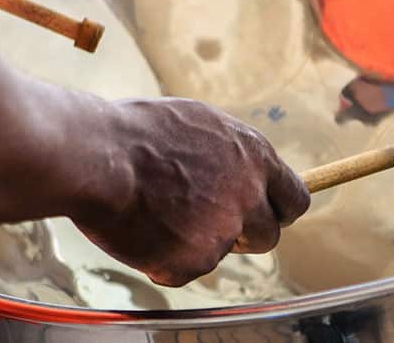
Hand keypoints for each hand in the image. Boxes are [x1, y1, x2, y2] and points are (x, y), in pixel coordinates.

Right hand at [70, 98, 309, 286]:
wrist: (99, 155)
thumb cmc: (135, 132)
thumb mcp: (198, 123)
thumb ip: (228, 153)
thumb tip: (237, 168)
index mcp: (253, 155)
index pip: (295, 196)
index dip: (278, 209)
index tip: (265, 214)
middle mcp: (248, 195)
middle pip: (268, 235)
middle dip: (243, 235)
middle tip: (205, 223)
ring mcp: (223, 231)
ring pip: (220, 252)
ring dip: (196, 243)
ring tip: (156, 214)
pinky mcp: (195, 261)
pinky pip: (183, 269)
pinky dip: (164, 259)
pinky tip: (140, 229)